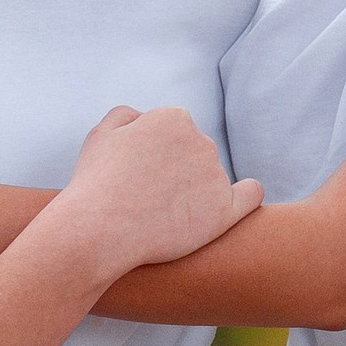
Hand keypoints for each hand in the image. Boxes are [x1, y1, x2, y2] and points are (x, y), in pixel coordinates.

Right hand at [59, 107, 260, 275]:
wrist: (99, 229)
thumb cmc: (95, 182)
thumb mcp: (101, 134)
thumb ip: (127, 116)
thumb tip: (145, 118)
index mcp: (174, 117)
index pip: (174, 132)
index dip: (155, 154)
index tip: (138, 175)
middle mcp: (202, 140)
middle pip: (195, 153)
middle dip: (177, 170)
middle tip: (146, 198)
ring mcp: (216, 175)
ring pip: (211, 178)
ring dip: (195, 190)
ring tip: (160, 215)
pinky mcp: (225, 210)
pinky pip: (249, 195)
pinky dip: (247, 195)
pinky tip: (244, 195)